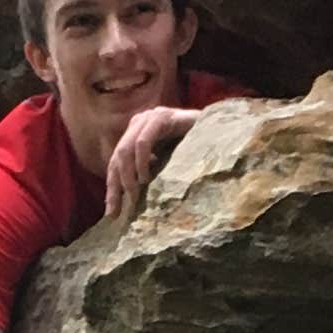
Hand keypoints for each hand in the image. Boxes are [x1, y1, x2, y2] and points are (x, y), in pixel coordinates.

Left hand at [103, 103, 199, 218]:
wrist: (220, 130)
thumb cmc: (196, 151)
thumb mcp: (166, 165)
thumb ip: (148, 175)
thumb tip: (130, 201)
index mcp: (135, 133)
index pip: (115, 163)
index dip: (112, 189)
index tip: (112, 215)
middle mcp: (138, 123)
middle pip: (116, 157)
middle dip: (117, 186)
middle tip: (124, 208)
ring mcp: (149, 118)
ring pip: (126, 150)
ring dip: (129, 176)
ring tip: (136, 193)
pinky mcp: (162, 117)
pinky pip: (143, 142)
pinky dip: (141, 161)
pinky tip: (146, 176)